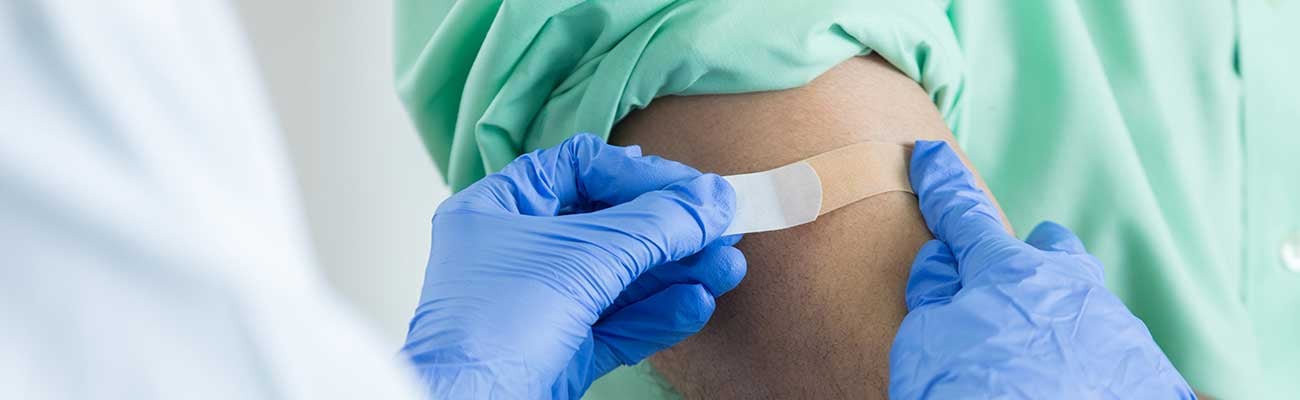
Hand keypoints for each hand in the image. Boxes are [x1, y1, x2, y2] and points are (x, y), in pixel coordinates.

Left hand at [402, 134, 745, 398]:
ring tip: (728, 266)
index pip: (580, 168)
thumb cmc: (490, 331)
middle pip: (610, 224)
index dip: (641, 176)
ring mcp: (540, 305)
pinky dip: (659, 314)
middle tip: (723, 228)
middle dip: (671, 230)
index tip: (692, 189)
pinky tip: (697, 303)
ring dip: (677, 272)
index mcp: (499, 210)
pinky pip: (619, 324)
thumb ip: (654, 225)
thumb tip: (711, 200)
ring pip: (621, 278)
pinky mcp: (560, 352)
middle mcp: (518, 253)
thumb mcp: (583, 258)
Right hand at [890, 141, 1194, 398]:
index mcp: (1009, 270)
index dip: (942, 187)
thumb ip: (933, 296)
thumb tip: (942, 266)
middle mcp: (1069, 287)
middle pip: (1055, 251)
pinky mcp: (1146, 372)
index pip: (964, 217)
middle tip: (1009, 289)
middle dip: (1034, 258)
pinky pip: (1114, 352)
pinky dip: (1089, 362)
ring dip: (1060, 317)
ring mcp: (1112, 328)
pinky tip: (1073, 384)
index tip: (930, 158)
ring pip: (1087, 303)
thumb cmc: (974, 390)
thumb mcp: (924, 342)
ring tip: (1039, 356)